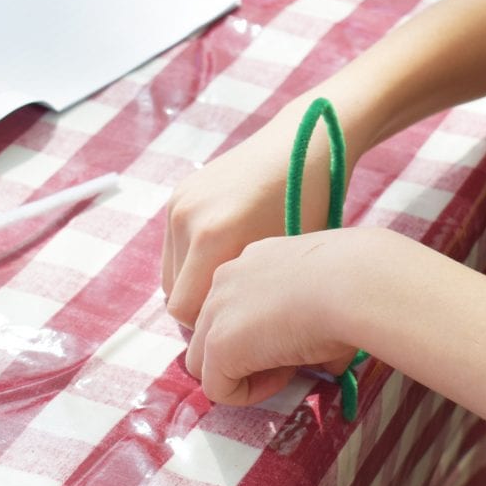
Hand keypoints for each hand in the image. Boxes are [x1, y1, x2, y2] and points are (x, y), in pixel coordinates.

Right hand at [162, 108, 338, 327]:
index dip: (213, 332)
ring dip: (196, 288)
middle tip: (241, 315)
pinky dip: (194, 263)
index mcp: (216, 236)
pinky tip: (229, 258)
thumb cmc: (313, 204)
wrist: (305, 141)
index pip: (187, 312)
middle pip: (174, 296)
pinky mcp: (180, 193)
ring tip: (237, 286)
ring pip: (171, 275)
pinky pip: (175, 249)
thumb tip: (247, 343)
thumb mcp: (290, 258)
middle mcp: (188, 218)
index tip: (243, 334)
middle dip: (204, 313)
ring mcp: (179, 203)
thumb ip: (259, 298)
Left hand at [185, 228, 366, 405]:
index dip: (264, 331)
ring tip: (287, 368)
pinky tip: (284, 376)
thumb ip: (311, 321)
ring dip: (243, 374)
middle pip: (213, 331)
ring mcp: (216, 312)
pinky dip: (248, 393)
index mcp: (254, 260)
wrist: (354, 283)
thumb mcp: (328, 294)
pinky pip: (218, 388)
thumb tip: (328, 361)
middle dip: (247, 353)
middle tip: (293, 355)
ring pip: (206, 361)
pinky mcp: (219, 345)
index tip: (300, 334)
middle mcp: (226, 279)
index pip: (237, 306)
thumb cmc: (354, 282)